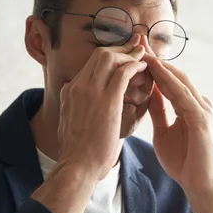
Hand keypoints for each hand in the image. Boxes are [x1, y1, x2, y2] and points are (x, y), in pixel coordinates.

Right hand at [58, 34, 146, 181]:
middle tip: (137, 46)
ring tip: (144, 54)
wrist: (77, 166)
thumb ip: (71, 107)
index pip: (90, 64)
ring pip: (111, 58)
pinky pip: (123, 72)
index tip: (123, 56)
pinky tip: (145, 67)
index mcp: (69, 91)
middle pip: (100, 54)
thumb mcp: (67, 123)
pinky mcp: (107, 99)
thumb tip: (69, 100)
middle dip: (121, 48)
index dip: (109, 56)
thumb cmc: (78, 152)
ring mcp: (91, 90)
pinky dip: (135, 65)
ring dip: (130, 54)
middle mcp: (78, 85)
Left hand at [146, 56, 212, 212]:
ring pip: (179, 81)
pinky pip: (183, 96)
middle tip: (137, 43)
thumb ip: (159, 112)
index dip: (151, 67)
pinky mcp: (201, 119)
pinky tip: (156, 72)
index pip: (168, 80)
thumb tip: (148, 94)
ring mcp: (201, 109)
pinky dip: (169, 83)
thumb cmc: (183, 161)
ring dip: (161, 66)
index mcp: (189, 105)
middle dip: (155, 60)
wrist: (199, 184)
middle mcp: (197, 103)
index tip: (133, 54)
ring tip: (143, 52)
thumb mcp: (164, 132)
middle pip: (174, 75)